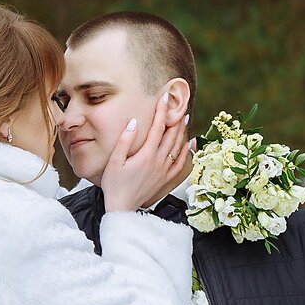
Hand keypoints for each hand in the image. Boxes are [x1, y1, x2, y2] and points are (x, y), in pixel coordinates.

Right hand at [101, 92, 191, 212]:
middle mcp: (159, 162)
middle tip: (179, 103)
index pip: (158, 128)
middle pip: (172, 135)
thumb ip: (125, 140)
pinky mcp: (166, 179)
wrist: (122, 207)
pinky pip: (181, 163)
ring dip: (182, 131)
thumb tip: (134, 122)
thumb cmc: (115, 184)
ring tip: (185, 118)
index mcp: (146, 155)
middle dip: (175, 117)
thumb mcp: (115, 161)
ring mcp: (164, 171)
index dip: (162, 111)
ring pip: (178, 147)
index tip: (164, 97)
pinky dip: (187, 151)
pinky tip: (189, 143)